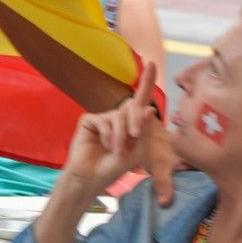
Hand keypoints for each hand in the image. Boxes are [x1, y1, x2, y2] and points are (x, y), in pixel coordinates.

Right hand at [63, 60, 160, 194]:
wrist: (90, 178)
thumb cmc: (113, 168)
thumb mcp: (135, 152)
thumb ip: (143, 131)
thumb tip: (149, 108)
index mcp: (131, 125)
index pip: (140, 100)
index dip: (146, 81)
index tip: (152, 63)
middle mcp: (117, 118)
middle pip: (131, 107)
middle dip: (135, 122)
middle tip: (133, 138)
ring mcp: (102, 118)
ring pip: (118, 116)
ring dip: (120, 135)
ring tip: (115, 150)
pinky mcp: (89, 121)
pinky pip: (102, 120)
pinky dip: (107, 134)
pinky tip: (103, 144)